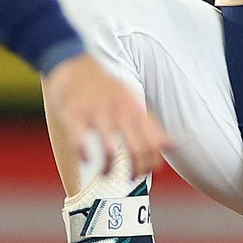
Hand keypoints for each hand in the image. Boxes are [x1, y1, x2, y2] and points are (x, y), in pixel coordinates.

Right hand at [44, 55, 169, 178]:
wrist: (72, 63)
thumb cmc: (103, 87)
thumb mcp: (130, 99)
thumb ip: (149, 123)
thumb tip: (170, 145)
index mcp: (134, 108)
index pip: (153, 143)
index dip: (152, 163)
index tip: (145, 172)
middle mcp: (118, 110)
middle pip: (137, 149)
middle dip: (136, 170)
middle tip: (130, 179)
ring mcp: (96, 111)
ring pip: (109, 150)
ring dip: (109, 169)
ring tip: (106, 175)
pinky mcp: (73, 114)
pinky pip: (81, 142)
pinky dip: (84, 156)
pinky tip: (85, 160)